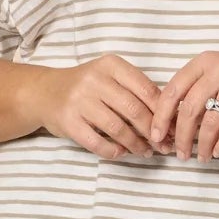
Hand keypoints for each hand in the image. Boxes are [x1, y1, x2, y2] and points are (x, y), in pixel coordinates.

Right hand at [29, 55, 163, 159]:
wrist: (45, 92)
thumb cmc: (86, 87)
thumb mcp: (110, 77)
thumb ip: (136, 91)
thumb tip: (170, 118)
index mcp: (111, 65)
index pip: (146, 89)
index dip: (164, 112)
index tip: (174, 128)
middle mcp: (94, 80)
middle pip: (134, 110)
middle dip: (153, 132)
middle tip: (163, 146)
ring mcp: (79, 101)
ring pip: (117, 128)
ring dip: (135, 144)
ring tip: (145, 152)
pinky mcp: (68, 121)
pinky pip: (96, 142)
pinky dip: (113, 151)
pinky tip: (121, 153)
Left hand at [150, 50, 218, 161]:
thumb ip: (199, 91)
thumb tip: (172, 124)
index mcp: (205, 62)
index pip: (173, 90)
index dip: (162, 116)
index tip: (156, 136)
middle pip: (189, 109)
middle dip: (181, 136)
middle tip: (180, 154)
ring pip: (211, 121)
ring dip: (202, 144)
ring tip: (201, 157)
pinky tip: (218, 152)